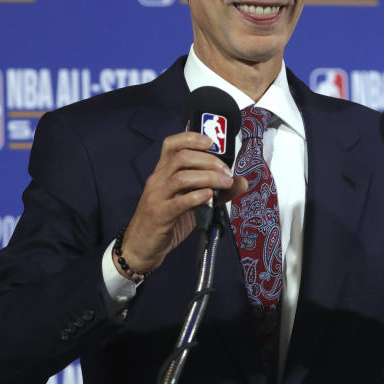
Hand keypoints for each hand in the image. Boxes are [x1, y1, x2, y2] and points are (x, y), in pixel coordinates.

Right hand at [118, 132, 247, 274]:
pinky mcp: (160, 214)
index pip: (172, 144)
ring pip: (182, 177)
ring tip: (224, 184)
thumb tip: (241, 182)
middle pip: (182, 157)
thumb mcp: (191, 203)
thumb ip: (215, 191)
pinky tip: (209, 197)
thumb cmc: (166, 221)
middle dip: (209, 161)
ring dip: (208, 177)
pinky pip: (179, 202)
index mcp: (163, 172)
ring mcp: (157, 196)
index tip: (212, 142)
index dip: (192, 138)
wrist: (141, 246)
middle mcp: (158, 179)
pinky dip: (196, 197)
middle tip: (227, 172)